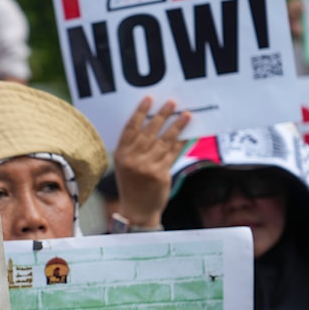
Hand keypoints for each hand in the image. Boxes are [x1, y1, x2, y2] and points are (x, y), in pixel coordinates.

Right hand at [114, 96, 191, 227]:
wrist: (137, 210)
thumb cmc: (132, 186)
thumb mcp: (125, 166)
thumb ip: (134, 148)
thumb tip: (154, 126)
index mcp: (121, 155)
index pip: (130, 128)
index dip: (140, 112)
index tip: (149, 99)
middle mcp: (132, 159)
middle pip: (149, 131)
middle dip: (161, 115)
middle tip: (172, 103)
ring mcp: (146, 167)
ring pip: (164, 140)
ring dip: (176, 126)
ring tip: (186, 114)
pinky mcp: (160, 174)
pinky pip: (173, 153)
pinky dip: (181, 142)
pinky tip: (188, 134)